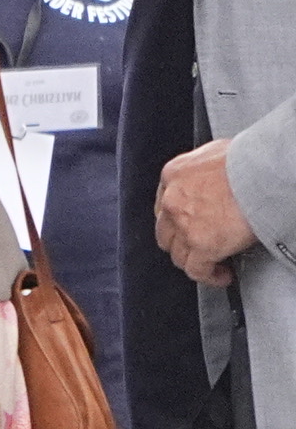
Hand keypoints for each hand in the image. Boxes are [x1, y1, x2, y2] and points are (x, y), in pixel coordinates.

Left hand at [161, 142, 260, 286]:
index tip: (187, 226)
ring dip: (194, 261)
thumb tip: (214, 177)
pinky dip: (208, 276)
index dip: (176, 219)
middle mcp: (173, 200)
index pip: (164, 204)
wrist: (264, 171)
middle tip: (197, 246)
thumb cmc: (251, 159)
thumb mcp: (215, 153)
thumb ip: (205, 170)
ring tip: (211, 264)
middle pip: (166, 231)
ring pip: (178, 254)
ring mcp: (185, 225)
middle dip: (181, 242)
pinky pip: (197, 270)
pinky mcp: (202, 245)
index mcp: (174, 175)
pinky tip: (221, 275)